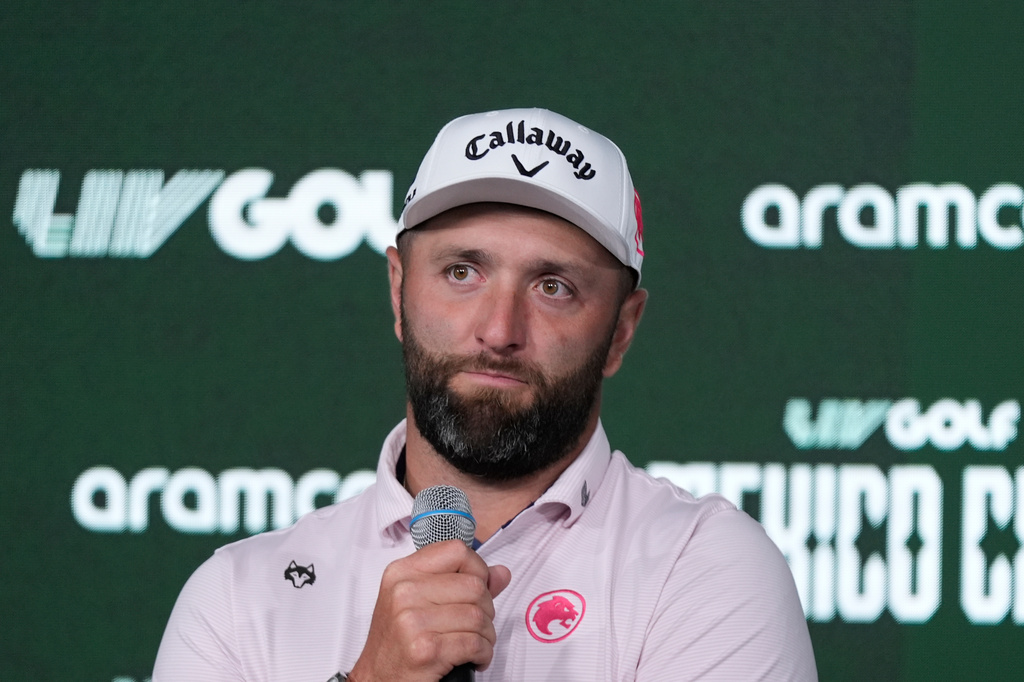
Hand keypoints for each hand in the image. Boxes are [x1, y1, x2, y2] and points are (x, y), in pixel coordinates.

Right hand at [349, 540, 511, 681]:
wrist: (376, 678)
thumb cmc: (397, 642)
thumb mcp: (417, 602)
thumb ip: (459, 582)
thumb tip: (500, 573)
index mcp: (402, 572)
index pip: (456, 550)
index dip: (477, 568)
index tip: (479, 586)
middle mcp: (404, 592)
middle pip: (474, 585)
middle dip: (487, 608)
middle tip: (477, 624)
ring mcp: (412, 620)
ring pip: (478, 616)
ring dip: (487, 635)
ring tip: (476, 642)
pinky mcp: (425, 649)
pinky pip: (475, 643)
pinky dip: (483, 654)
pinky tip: (474, 657)